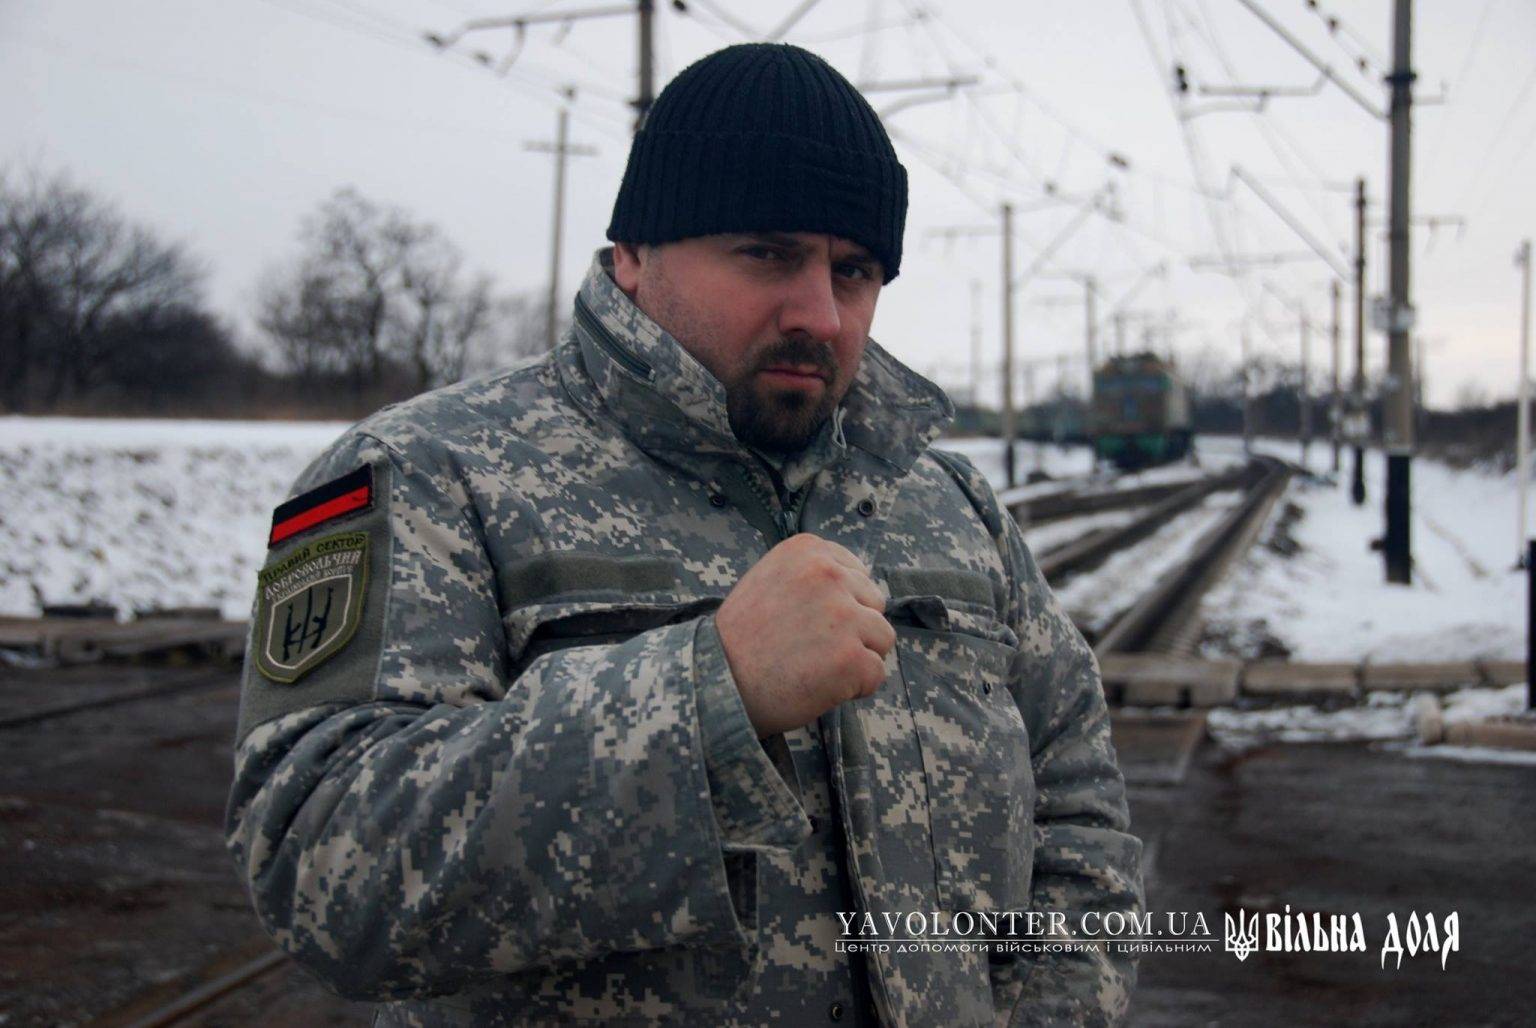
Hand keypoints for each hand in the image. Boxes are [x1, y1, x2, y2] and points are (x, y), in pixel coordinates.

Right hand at [714, 533, 894, 737]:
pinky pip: (876, 673)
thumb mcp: (770, 578)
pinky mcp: (851, 658)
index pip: (858, 573)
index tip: (813, 621)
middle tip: (814, 648)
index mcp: (809, 550)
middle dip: (854, 628)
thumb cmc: (742, 636)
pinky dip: (857, 687)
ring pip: (882, 638)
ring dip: (859, 656)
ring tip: (819, 667)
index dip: (842, 602)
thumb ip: (811, 575)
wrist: (717, 680)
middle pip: (874, 603)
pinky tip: (823, 686)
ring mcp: (843, 616)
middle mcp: (829, 575)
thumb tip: (856, 585)